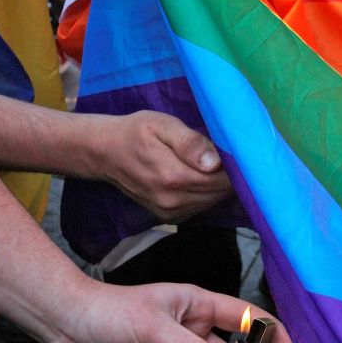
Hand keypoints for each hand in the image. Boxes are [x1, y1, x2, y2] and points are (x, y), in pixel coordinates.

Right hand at [94, 110, 232, 221]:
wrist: (105, 153)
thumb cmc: (135, 132)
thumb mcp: (162, 125)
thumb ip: (189, 142)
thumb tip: (214, 163)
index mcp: (173, 176)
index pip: (223, 179)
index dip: (235, 165)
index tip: (236, 150)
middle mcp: (173, 201)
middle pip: (220, 192)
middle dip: (230, 175)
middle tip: (228, 153)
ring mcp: (170, 212)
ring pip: (212, 201)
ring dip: (219, 185)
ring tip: (213, 163)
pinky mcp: (169, 217)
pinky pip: (200, 207)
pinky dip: (206, 193)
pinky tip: (201, 176)